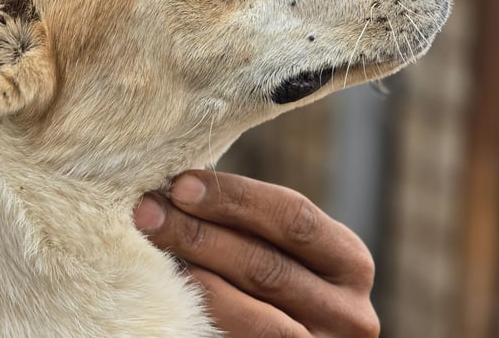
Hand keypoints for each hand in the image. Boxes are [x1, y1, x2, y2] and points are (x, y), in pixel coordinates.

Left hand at [133, 170, 378, 336]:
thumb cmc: (272, 281)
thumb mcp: (281, 251)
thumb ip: (248, 225)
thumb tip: (181, 186)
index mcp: (350, 262)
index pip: (293, 218)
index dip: (235, 198)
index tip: (180, 184)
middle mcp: (349, 313)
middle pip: (265, 264)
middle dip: (198, 233)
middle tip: (148, 211)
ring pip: (249, 312)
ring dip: (191, 273)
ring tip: (148, 246)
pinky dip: (199, 313)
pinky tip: (167, 291)